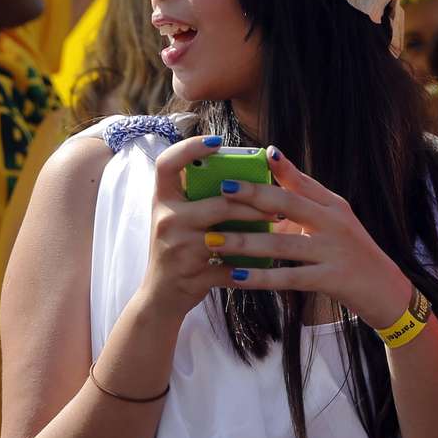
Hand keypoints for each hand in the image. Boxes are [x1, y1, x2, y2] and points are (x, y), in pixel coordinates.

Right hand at [140, 135, 272, 318]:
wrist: (160, 296)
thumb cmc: (176, 249)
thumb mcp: (177, 217)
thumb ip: (196, 195)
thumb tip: (237, 171)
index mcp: (163, 200)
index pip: (167, 163)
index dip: (190, 148)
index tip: (218, 141)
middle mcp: (166, 220)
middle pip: (217, 202)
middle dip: (253, 202)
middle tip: (278, 200)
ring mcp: (177, 248)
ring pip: (228, 234)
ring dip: (258, 230)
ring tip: (277, 222)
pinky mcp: (192, 274)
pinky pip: (230, 267)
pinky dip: (251, 266)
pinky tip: (267, 263)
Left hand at [212, 148, 412, 329]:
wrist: (387, 292)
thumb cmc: (352, 252)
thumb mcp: (335, 218)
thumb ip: (304, 193)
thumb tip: (272, 156)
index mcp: (333, 205)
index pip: (299, 183)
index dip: (271, 173)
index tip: (243, 165)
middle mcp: (334, 223)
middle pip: (289, 205)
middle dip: (253, 198)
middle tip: (221, 193)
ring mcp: (333, 252)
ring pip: (282, 245)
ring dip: (245, 243)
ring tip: (214, 241)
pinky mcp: (332, 279)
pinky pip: (290, 278)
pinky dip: (261, 277)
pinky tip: (236, 277)